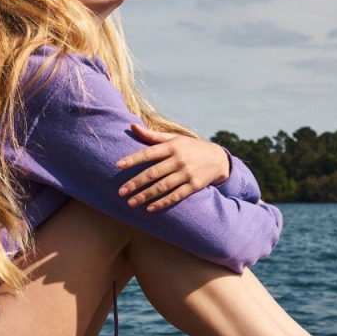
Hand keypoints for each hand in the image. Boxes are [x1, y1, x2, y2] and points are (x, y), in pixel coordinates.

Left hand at [116, 123, 230, 210]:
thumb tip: (132, 126)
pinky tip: (150, 208)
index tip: (118, 165)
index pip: (148, 153)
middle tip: (121, 191)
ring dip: (145, 195)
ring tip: (131, 202)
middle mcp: (178, 160)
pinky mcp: (194, 186)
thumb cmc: (191, 147)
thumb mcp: (174, 139)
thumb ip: (152, 136)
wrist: (218, 159)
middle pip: (153, 173)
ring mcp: (187, 174)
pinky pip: (175, 196)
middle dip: (135, 182)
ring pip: (162, 186)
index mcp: (172, 147)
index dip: (133, 159)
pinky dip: (162, 202)